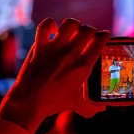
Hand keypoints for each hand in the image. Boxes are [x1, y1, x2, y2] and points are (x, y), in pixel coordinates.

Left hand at [0, 18, 110, 133]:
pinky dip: (51, 24)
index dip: (104, 36)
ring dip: (74, 25)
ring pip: (70, 24)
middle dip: (91, 30)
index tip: (105, 35)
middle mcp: (70, 54)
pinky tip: (54, 30)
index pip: (99, 42)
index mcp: (82, 67)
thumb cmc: (53, 103)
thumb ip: (91, 107)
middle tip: (89, 34)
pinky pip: (45, 26)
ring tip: (74, 30)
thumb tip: (102, 109)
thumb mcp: (76, 104)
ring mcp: (54, 48)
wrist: (29, 101)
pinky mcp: (39, 46)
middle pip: (87, 30)